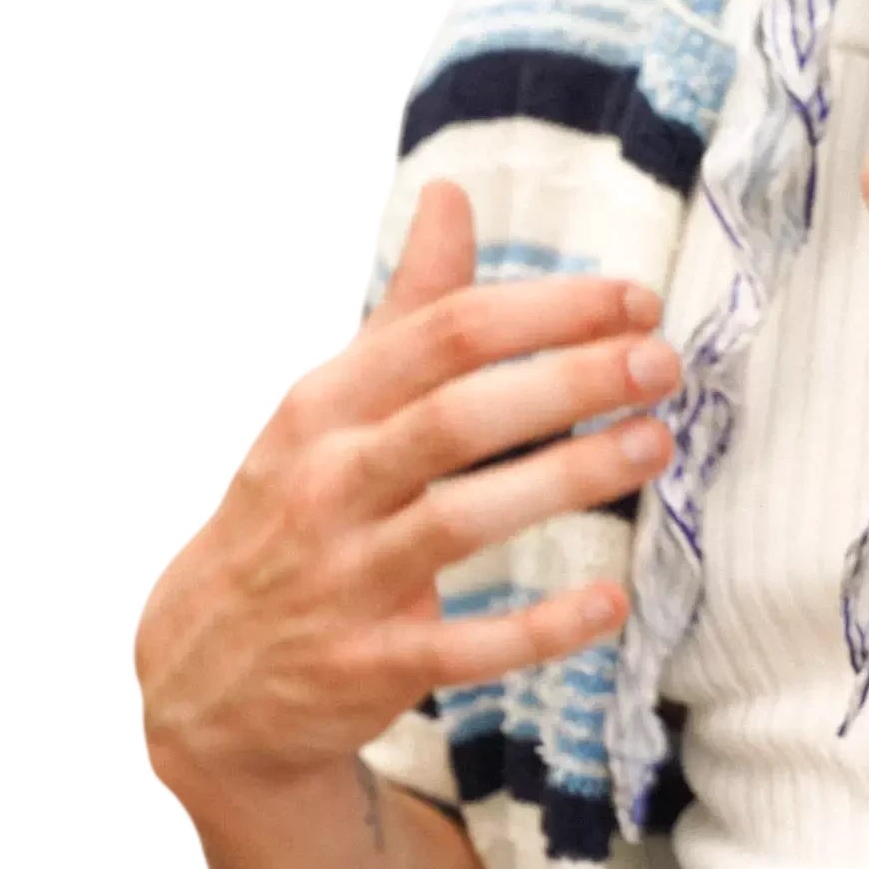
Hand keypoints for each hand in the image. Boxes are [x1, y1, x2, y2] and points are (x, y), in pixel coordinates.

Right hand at [135, 181, 673, 808]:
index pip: (442, 334)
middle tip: (661, 364)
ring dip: (567, 480)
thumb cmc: (290, 517)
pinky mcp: (370, 665)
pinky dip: (541, 626)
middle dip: (568, 380)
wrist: (206, 673)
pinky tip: (612, 601)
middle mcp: (329, 482)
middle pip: (458, 414)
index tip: (634, 301)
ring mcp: (345, 577)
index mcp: (324, 407)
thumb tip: (453, 195)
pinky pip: (467, 645)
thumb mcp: (326, 408)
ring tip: (654, 447)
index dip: (546, 310)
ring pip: (461, 519)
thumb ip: (404, 313)